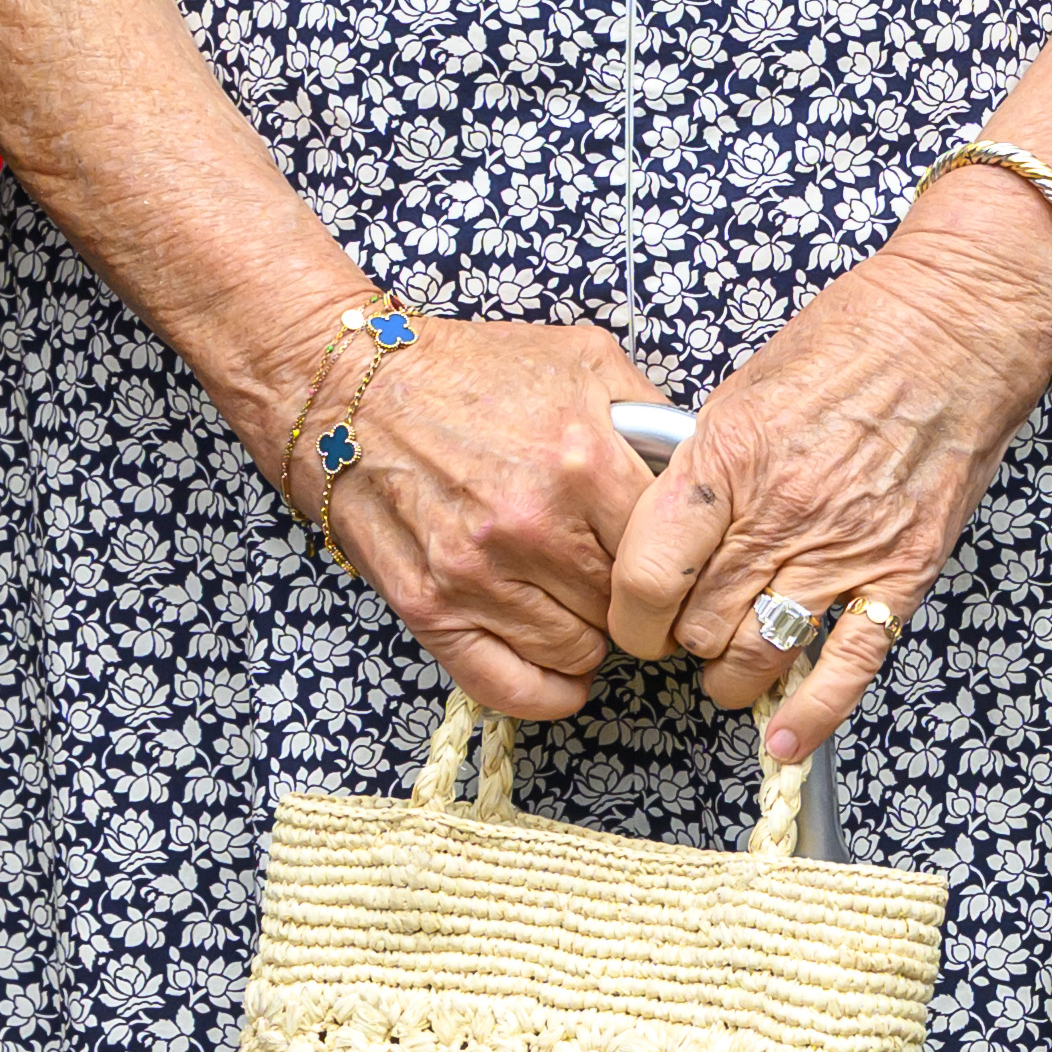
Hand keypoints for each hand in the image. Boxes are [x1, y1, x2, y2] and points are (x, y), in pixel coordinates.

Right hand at [275, 307, 652, 723]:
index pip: (668, 552)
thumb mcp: (580, 359)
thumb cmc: (469, 372)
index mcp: (582, 462)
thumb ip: (652, 413)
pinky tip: (560, 673)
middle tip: (617, 579)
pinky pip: (508, 687)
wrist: (350, 388)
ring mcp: (477, 575)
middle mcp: (532, 527)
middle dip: (632, 600)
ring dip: (588, 638)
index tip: (669, 562)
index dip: (674, 560)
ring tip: (577, 603)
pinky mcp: (430, 609)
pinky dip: (546, 692)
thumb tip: (700, 466)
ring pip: (578, 653)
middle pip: (626, 609)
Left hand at [605, 192, 1051, 766]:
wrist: (957, 323)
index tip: (633, 618)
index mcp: (725, 460)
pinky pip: (848, 665)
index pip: (646, 578)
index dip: (628, 616)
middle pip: (695, 626)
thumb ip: (702, 469)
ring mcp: (844, 548)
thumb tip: (667, 533)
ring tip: (731, 664)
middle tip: (688, 629)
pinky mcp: (902, 571)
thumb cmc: (854, 337)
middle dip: (681, 640)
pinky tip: (785, 739)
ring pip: (756, 656)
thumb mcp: (743, 390)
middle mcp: (778, 514)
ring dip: (732, 675)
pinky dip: (812, 714)